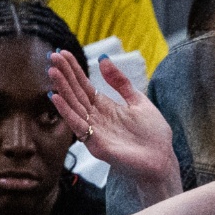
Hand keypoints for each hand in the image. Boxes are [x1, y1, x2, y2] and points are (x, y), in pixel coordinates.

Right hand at [48, 50, 180, 190]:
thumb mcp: (138, 101)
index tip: (62, 53)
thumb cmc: (153, 136)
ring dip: (62, 90)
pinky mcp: (96, 144)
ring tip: (52, 72)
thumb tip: (103, 58)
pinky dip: (67, 112)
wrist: (162, 160)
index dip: (73, 70)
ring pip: (74, 107)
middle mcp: (96, 118)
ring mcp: (94, 132)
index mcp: (106, 108)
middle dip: (64, 75)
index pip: (85, 85)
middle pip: (77, 93)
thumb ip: (120, 82)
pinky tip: (56, 98)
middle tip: (52, 57)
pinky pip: (78, 126)